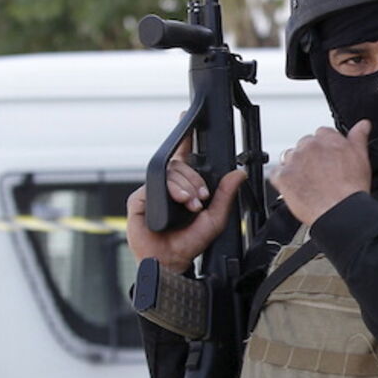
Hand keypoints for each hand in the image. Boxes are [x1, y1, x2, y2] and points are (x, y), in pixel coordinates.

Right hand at [125, 131, 246, 273]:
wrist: (170, 260)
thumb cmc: (189, 242)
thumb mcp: (215, 218)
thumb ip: (225, 195)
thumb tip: (238, 174)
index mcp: (184, 187)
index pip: (185, 157)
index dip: (186, 138)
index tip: (186, 118)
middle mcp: (168, 186)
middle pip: (181, 165)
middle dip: (195, 179)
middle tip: (201, 199)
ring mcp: (152, 190)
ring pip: (170, 171)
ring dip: (186, 186)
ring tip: (192, 204)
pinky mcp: (139, 198)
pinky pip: (155, 182)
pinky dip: (172, 189)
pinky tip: (179, 202)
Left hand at [271, 120, 371, 225]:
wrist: (339, 210)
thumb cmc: (351, 188)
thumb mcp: (362, 158)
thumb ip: (359, 137)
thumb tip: (362, 125)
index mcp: (327, 139)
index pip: (322, 134)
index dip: (326, 147)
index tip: (329, 158)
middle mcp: (309, 147)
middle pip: (305, 145)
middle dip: (310, 156)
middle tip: (320, 172)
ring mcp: (294, 161)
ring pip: (290, 157)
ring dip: (296, 166)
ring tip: (308, 181)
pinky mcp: (283, 177)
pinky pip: (276, 174)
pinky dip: (283, 179)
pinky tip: (295, 187)